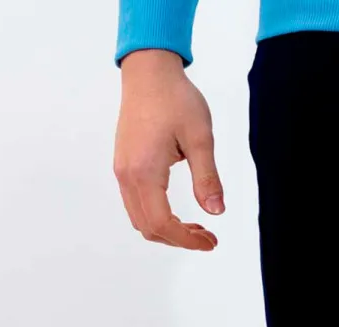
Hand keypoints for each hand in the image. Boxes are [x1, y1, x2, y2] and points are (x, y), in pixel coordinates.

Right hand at [114, 49, 222, 249]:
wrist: (149, 72)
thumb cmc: (174, 98)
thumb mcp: (200, 138)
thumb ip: (207, 178)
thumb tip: (216, 212)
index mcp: (144, 170)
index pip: (162, 223)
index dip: (187, 240)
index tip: (211, 242)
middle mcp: (127, 174)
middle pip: (148, 227)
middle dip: (178, 239)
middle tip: (207, 238)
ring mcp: (123, 170)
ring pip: (140, 219)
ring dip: (167, 230)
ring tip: (197, 227)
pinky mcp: (124, 165)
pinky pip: (136, 204)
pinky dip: (157, 217)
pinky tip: (180, 213)